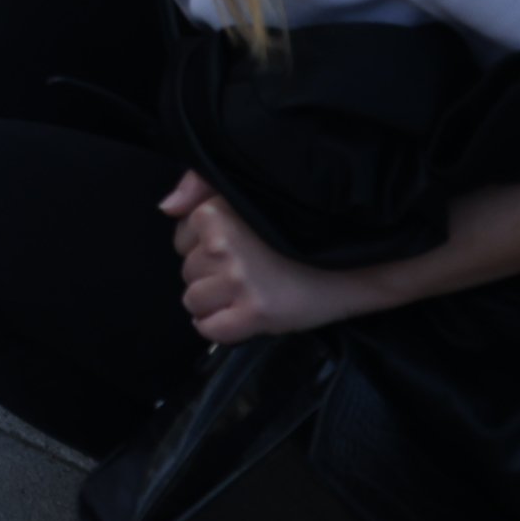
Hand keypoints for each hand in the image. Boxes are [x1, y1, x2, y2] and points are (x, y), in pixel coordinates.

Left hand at [162, 171, 372, 341]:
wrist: (352, 266)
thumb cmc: (300, 233)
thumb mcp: (250, 197)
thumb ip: (201, 190)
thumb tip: (167, 207)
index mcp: (216, 213)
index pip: (181, 240)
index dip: (205, 249)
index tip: (236, 249)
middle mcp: (223, 245)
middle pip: (187, 272)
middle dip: (212, 275)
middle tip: (249, 271)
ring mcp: (238, 280)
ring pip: (193, 301)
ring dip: (215, 303)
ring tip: (247, 292)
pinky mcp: (254, 314)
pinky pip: (209, 329)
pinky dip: (220, 328)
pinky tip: (242, 316)